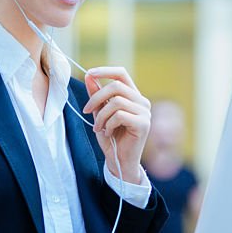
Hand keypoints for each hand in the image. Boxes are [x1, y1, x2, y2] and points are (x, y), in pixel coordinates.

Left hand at [81, 66, 149, 183]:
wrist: (119, 161)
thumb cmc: (111, 138)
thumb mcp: (100, 114)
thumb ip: (97, 96)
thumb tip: (88, 77)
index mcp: (133, 96)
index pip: (121, 74)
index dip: (105, 71)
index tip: (88, 73)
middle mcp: (142, 101)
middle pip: (116, 86)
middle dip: (96, 97)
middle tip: (86, 111)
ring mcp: (145, 112)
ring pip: (116, 101)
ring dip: (101, 115)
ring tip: (98, 127)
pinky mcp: (143, 124)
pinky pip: (120, 115)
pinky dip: (109, 124)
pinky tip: (108, 132)